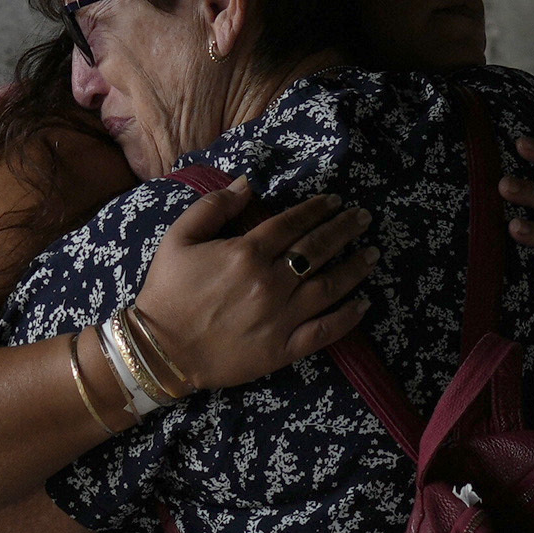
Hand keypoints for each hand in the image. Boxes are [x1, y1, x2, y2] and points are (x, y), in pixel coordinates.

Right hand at [134, 180, 377, 392]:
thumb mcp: (179, 238)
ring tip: (373, 253)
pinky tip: (364, 304)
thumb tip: (247, 183)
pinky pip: (325, 331)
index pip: (293, 223)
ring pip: (330, 287)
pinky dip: (348, 317)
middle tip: (364, 218)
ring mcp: (281, 317)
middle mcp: (271, 282)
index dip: (318, 209)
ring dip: (355, 267)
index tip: (336, 201)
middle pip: (318, 249)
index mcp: (247, 252)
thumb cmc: (168, 291)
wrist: (160, 349)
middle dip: (345, 229)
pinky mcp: (283, 348)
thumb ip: (214, 207)